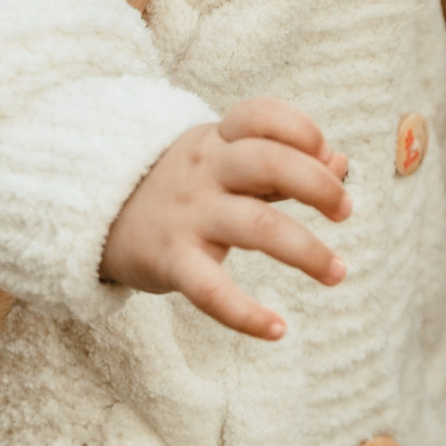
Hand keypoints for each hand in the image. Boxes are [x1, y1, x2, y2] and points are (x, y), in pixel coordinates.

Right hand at [99, 99, 352, 338]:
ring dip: (307, 251)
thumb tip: (341, 163)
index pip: (261, 116)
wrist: (99, 216)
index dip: (302, 129)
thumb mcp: (227, 160)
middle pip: (268, 162)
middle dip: (318, 185)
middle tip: (346, 210)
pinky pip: (211, 290)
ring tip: (338, 271)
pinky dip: (246, 315)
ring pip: (257, 227)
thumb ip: (283, 160)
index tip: (327, 154)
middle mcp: (206, 172)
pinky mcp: (172, 261)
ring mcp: (189, 216)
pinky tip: (278, 329)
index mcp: (219, 140)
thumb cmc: (187, 186)